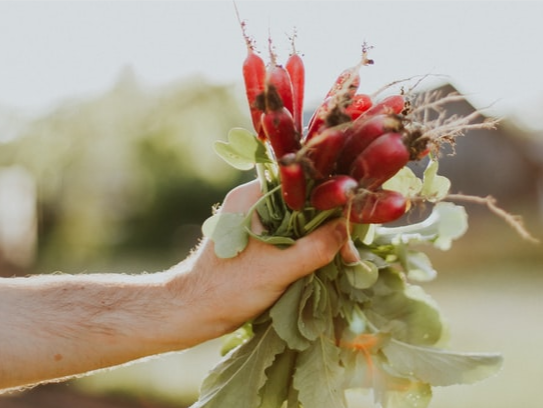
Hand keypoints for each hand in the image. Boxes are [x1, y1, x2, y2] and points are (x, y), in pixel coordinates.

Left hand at [166, 179, 355, 345]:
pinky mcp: (257, 239)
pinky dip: (308, 246)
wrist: (191, 312)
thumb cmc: (226, 288)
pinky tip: (326, 262)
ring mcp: (255, 220)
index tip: (351, 219)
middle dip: (329, 222)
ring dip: (321, 236)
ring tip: (344, 257)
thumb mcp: (277, 268)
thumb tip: (347, 229)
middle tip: (350, 248)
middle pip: (304, 201)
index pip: (302, 182)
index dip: (330, 197)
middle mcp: (253, 200)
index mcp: (252, 195)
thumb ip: (315, 247)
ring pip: (300, 219)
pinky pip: (291, 234)